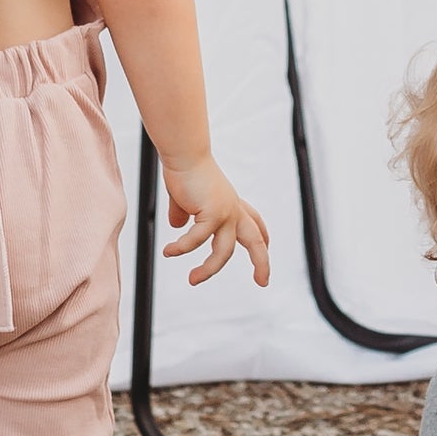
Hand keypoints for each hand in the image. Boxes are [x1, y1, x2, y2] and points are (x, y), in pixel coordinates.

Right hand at [162, 156, 273, 288]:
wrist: (185, 154)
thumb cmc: (184, 169)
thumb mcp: (186, 196)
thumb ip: (184, 211)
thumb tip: (176, 226)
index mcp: (232, 204)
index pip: (254, 223)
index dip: (263, 238)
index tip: (268, 248)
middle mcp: (233, 209)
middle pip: (256, 241)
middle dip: (262, 263)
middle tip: (263, 282)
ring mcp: (226, 213)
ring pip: (223, 251)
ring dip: (208, 270)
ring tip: (193, 280)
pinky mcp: (212, 213)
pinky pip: (197, 240)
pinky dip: (182, 248)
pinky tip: (168, 252)